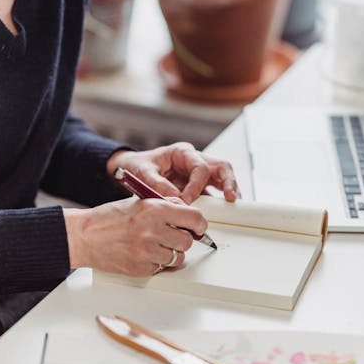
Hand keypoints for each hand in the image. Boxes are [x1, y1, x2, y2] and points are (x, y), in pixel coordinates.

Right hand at [63, 196, 207, 276]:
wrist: (84, 236)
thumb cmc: (108, 219)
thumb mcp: (139, 202)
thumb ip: (164, 205)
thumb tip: (186, 211)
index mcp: (155, 209)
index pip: (194, 218)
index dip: (199, 224)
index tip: (198, 228)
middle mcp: (153, 230)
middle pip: (188, 241)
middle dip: (182, 239)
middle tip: (171, 236)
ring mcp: (148, 252)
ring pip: (177, 257)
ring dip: (171, 253)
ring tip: (155, 245)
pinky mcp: (142, 268)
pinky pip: (162, 268)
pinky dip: (157, 263)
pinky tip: (143, 254)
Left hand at [107, 142, 239, 203]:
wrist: (131, 169)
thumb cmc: (138, 166)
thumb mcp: (143, 172)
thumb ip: (157, 184)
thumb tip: (175, 198)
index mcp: (183, 152)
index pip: (200, 167)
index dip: (196, 186)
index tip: (186, 200)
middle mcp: (194, 160)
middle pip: (221, 167)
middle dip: (228, 182)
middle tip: (230, 197)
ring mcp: (197, 173)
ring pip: (221, 178)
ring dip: (228, 190)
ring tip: (233, 204)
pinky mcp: (197, 186)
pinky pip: (212, 192)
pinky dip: (218, 201)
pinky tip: (222, 211)